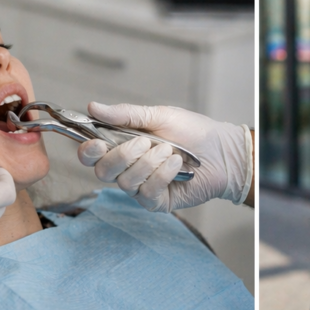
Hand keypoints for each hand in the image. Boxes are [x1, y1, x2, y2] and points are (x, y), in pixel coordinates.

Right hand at [77, 103, 252, 212]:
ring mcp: (141, 187)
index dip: (88, 151)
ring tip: (170, 151)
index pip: (91, 155)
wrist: (221, 151)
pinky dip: (162, 175)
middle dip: (122, 156)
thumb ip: (125, 115)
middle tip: (145, 143)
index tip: (99, 143)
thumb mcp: (158, 116)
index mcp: (122, 146)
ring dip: (148, 163)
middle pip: (102, 172)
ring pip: (125, 182)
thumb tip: (92, 107)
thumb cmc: (192, 132)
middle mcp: (127, 169)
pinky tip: (177, 164)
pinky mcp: (156, 202)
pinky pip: (147, 192)